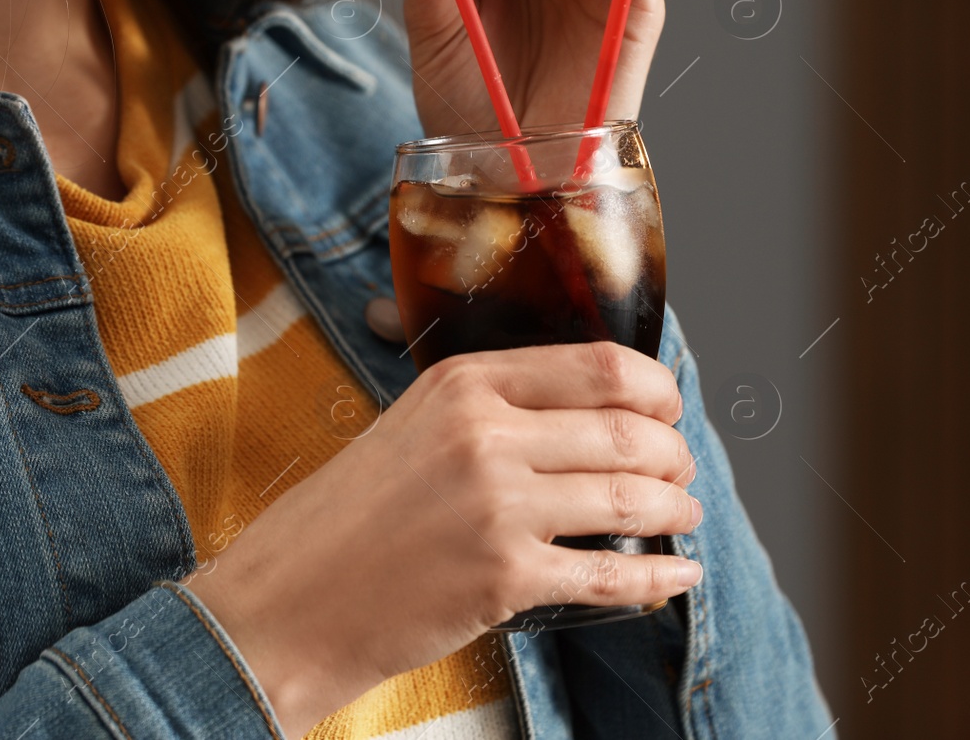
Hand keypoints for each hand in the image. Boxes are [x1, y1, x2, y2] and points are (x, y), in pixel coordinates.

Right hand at [186, 342, 701, 735]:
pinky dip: (657, 578)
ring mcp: (499, 506)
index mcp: (465, 382)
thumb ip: (490, 407)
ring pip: (628, 498)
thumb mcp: (412, 425)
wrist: (286, 603)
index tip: (668, 406)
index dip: (655, 388)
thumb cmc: (343, 518)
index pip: (598, 365)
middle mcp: (486, 434)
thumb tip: (582, 410)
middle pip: (626, 430)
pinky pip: (609, 575)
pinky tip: (676, 575)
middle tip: (680, 469)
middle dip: (672, 453)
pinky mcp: (505, 577)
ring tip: (683, 515)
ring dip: (672, 510)